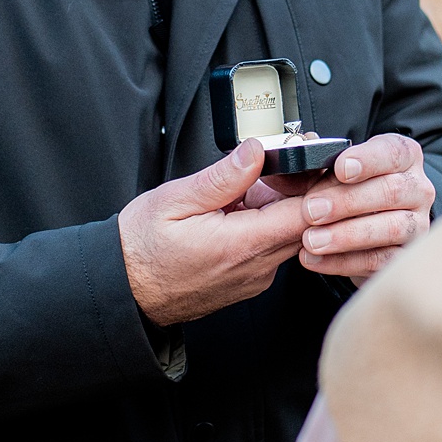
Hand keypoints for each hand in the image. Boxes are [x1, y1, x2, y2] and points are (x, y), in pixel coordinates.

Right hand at [120, 139, 308, 326]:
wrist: (125, 289)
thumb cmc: (142, 249)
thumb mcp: (175, 199)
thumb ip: (223, 177)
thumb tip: (256, 152)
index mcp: (242, 244)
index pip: (307, 214)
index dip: (316, 184)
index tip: (308, 160)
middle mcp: (256, 267)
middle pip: (306, 224)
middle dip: (297, 190)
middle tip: (271, 165)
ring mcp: (255, 277)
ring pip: (289, 235)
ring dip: (278, 208)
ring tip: (243, 192)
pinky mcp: (249, 281)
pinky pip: (272, 248)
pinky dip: (265, 226)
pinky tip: (238, 214)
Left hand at [291, 134, 434, 283]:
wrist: (362, 230)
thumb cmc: (346, 191)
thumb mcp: (327, 173)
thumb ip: (309, 169)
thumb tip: (285, 168)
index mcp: (402, 157)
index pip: (393, 152)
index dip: (368, 160)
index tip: (341, 169)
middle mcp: (417, 188)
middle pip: (391, 191)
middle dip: (347, 201)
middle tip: (311, 211)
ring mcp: (416, 224)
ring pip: (390, 228)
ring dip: (346, 235)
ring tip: (311, 240)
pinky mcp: (405, 256)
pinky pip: (379, 260)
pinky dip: (344, 261)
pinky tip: (315, 259)